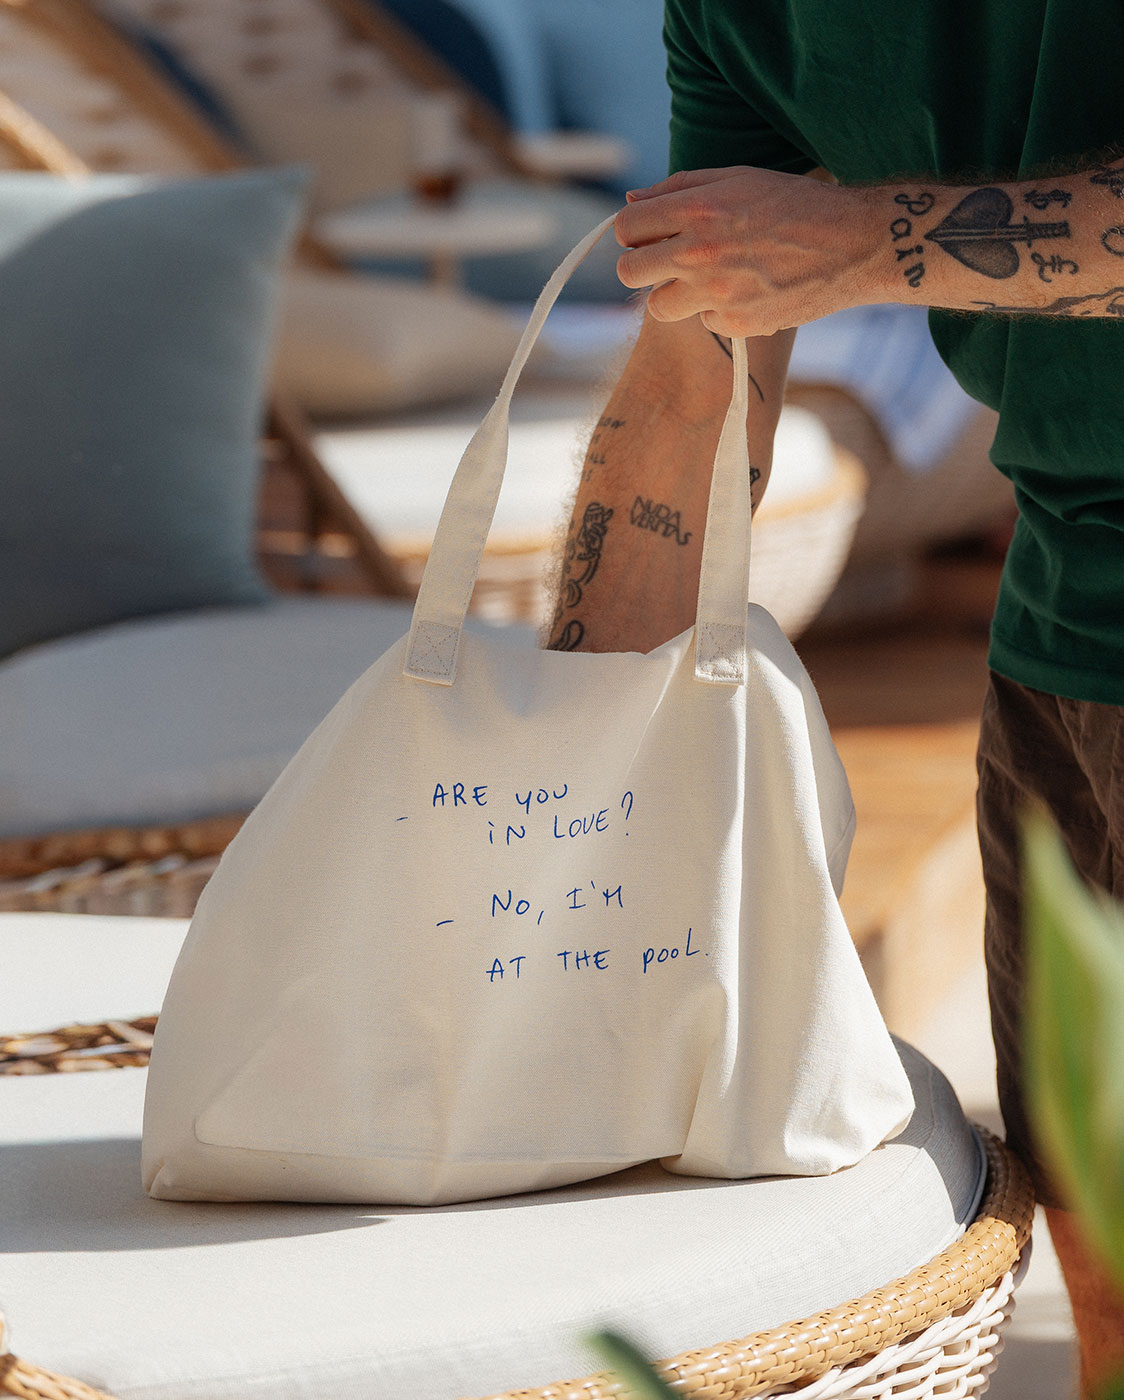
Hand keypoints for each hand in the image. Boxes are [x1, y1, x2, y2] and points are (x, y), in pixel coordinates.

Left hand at [614, 165, 883, 336]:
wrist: (853, 243)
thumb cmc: (795, 204)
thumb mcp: (738, 178)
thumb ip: (680, 188)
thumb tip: (633, 198)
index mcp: (696, 208)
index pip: (626, 228)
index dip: (633, 233)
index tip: (649, 236)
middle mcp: (698, 252)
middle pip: (629, 273)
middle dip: (642, 268)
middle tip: (668, 264)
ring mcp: (715, 292)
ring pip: (659, 308)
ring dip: (676, 295)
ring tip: (710, 280)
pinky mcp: (736, 323)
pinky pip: (705, 322)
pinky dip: (720, 311)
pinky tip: (749, 292)